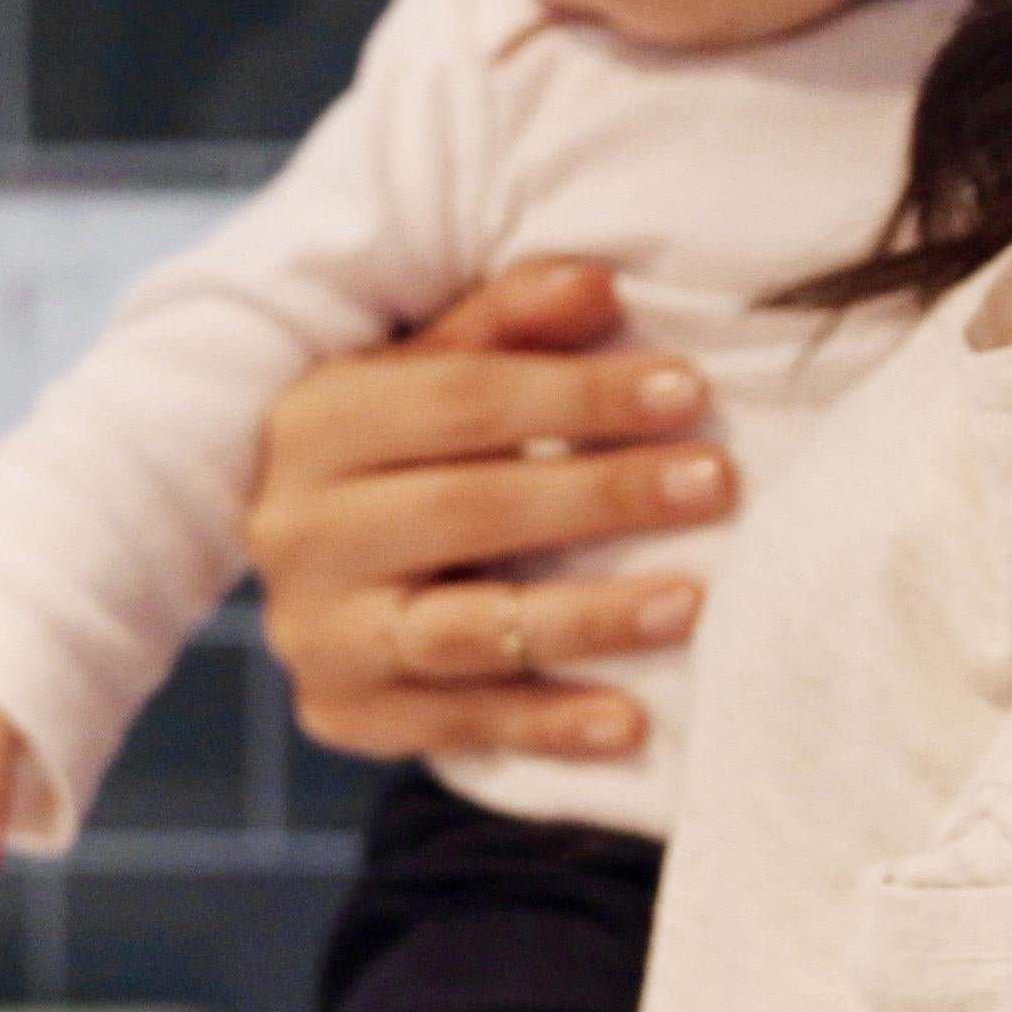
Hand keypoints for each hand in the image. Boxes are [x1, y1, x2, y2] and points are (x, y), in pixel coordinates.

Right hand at [247, 258, 731, 763]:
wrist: (315, 564)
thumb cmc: (398, 446)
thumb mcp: (432, 368)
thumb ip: (507, 323)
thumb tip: (596, 284)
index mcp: (313, 421)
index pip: (460, 401)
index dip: (578, 394)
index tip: (687, 391)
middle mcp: (296, 530)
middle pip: (465, 511)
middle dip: (600, 496)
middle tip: (715, 483)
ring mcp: (316, 633)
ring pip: (463, 629)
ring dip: (587, 619)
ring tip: (690, 603)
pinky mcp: (344, 715)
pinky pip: (459, 727)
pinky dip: (548, 726)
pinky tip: (632, 722)